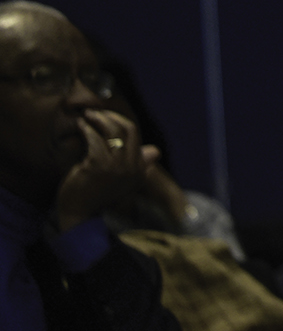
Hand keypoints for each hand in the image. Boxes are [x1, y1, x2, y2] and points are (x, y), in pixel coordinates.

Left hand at [55, 110, 155, 232]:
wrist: (81, 216)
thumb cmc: (98, 196)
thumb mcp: (123, 179)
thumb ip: (138, 164)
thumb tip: (154, 151)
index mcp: (138, 168)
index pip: (134, 134)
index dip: (120, 121)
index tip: (106, 117)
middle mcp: (131, 166)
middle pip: (125, 129)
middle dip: (109, 117)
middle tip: (94, 113)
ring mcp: (115, 166)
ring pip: (110, 132)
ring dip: (96, 120)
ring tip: (85, 117)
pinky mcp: (98, 166)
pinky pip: (95, 140)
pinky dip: (87, 130)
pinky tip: (81, 127)